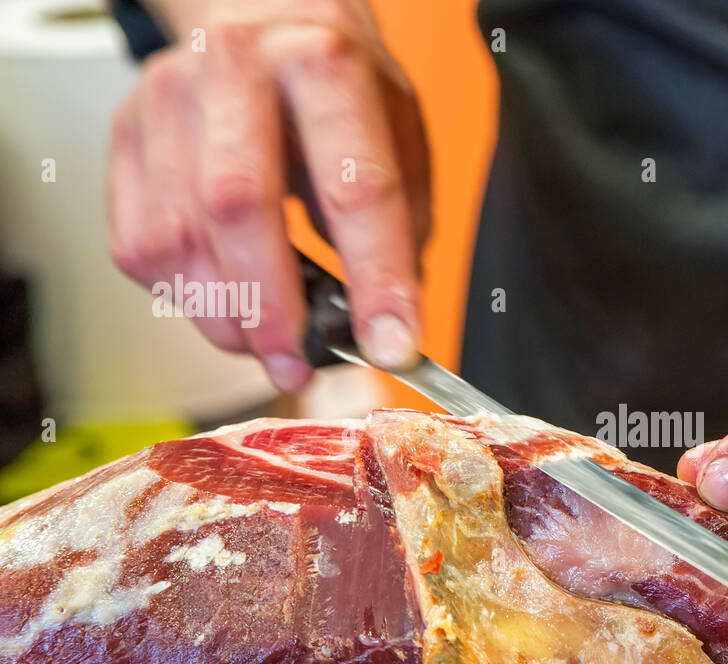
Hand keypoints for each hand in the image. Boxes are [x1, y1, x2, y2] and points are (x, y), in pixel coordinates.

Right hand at [108, 0, 430, 389]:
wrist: (263, 18)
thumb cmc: (337, 87)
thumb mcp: (398, 139)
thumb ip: (398, 230)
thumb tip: (385, 329)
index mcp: (325, 64)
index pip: (356, 188)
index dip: (378, 280)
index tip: (391, 344)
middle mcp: (238, 69)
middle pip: (239, 205)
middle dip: (273, 307)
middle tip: (299, 363)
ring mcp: (169, 100)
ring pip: (178, 235)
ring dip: (226, 316)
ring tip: (268, 345)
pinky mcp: (126, 135)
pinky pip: (140, 245)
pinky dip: (184, 296)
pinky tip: (224, 303)